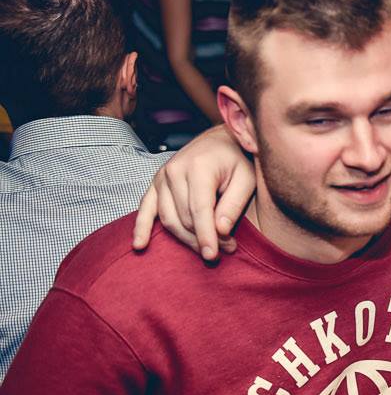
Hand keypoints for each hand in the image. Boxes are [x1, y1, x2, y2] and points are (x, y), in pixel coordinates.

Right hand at [131, 126, 255, 260]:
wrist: (220, 139)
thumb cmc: (237, 160)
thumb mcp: (246, 179)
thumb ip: (234, 204)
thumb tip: (221, 231)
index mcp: (198, 168)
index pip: (199, 210)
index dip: (206, 235)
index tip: (213, 255)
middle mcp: (174, 171)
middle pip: (184, 217)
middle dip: (203, 238)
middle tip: (227, 248)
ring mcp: (162, 177)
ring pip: (168, 218)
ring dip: (185, 238)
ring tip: (206, 248)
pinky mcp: (156, 183)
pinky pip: (145, 208)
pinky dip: (142, 227)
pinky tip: (140, 245)